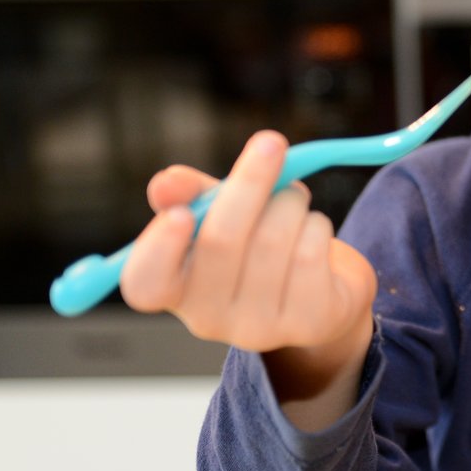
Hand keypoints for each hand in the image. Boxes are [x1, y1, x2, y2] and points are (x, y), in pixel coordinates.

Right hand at [120, 130, 376, 356]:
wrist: (324, 296)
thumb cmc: (260, 247)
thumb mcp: (223, 216)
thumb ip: (195, 197)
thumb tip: (166, 183)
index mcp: (175, 288)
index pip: (145, 283)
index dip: (158, 250)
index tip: (180, 214)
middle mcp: (209, 318)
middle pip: (220, 243)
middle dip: (250, 183)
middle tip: (271, 143)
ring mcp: (259, 327)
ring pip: (273, 239)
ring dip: (290, 202)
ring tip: (293, 200)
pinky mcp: (308, 322)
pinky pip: (311, 251)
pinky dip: (316, 225)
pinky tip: (312, 230)